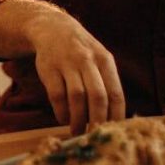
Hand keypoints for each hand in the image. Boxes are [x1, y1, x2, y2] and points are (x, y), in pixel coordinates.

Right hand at [28, 9, 125, 134]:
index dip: (116, 116)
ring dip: (78, 119)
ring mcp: (67, 63)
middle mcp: (87, 60)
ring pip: (76, 97)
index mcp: (105, 60)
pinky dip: (61, 111)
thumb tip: (115, 120)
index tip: (113, 133)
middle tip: (94, 136)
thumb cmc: (81, 52)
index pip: (115, 93)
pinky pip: (57, 95)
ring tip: (77, 131)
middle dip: (97, 120)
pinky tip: (63, 118)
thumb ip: (106, 84)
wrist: (53, 28)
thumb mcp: (98, 59)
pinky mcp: (49, 68)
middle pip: (97, 96)